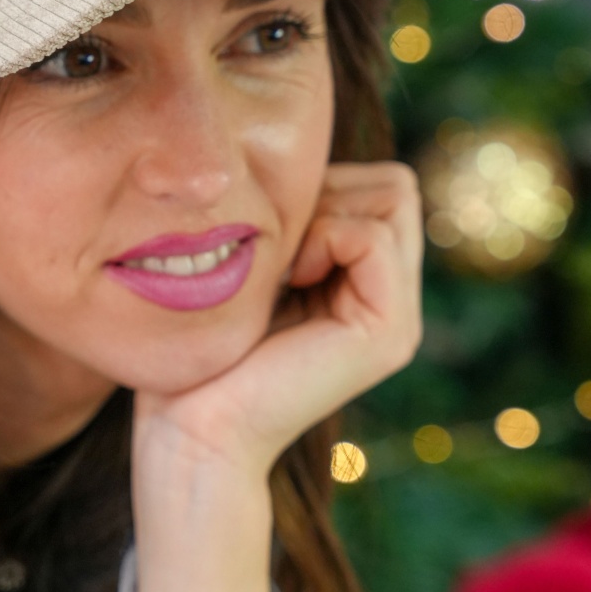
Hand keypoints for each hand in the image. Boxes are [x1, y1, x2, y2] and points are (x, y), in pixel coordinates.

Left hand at [130, 162, 422, 591]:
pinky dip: (323, 237)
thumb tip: (301, 159)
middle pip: (395, 186)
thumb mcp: (254, 268)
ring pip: (392, 198)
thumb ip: (292, 225)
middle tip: (277, 244)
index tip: (270, 230)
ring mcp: (399, 319)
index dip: (324, 184)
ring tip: (281, 265)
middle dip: (330, 191)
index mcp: (366, 286)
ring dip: (323, 212)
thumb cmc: (200, 351)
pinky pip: (372, 235)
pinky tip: (287, 278)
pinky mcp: (389, 332)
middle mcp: (393, 301)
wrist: (191, 432)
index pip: (380, 186)